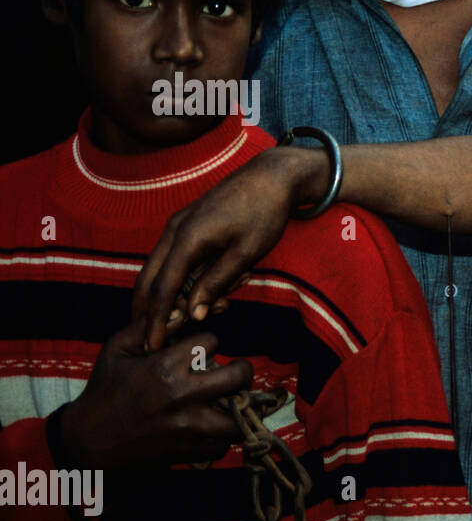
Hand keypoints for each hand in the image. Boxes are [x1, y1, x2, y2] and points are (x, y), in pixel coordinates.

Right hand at [59, 316, 252, 469]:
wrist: (88, 438)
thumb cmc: (104, 389)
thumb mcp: (116, 349)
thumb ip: (145, 326)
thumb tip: (180, 311)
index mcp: (164, 366)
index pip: (212, 341)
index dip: (210, 342)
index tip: (204, 350)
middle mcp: (181, 395)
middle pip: (239, 376)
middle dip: (243, 371)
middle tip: (238, 373)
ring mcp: (186, 426)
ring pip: (239, 418)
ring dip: (241, 410)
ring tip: (236, 403)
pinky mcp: (186, 451)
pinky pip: (222, 446)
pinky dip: (222, 439)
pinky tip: (214, 429)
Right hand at [133, 145, 320, 353]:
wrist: (273, 176)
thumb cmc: (264, 213)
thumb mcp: (246, 253)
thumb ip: (217, 282)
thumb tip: (193, 313)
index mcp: (187, 238)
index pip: (163, 288)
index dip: (156, 319)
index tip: (152, 344)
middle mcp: (175, 231)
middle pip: (149, 278)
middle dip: (149, 309)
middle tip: (154, 337)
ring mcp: (179, 226)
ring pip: (162, 269)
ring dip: (175, 294)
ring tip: (208, 308)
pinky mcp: (188, 225)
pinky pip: (176, 258)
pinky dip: (186, 277)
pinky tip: (217, 286)